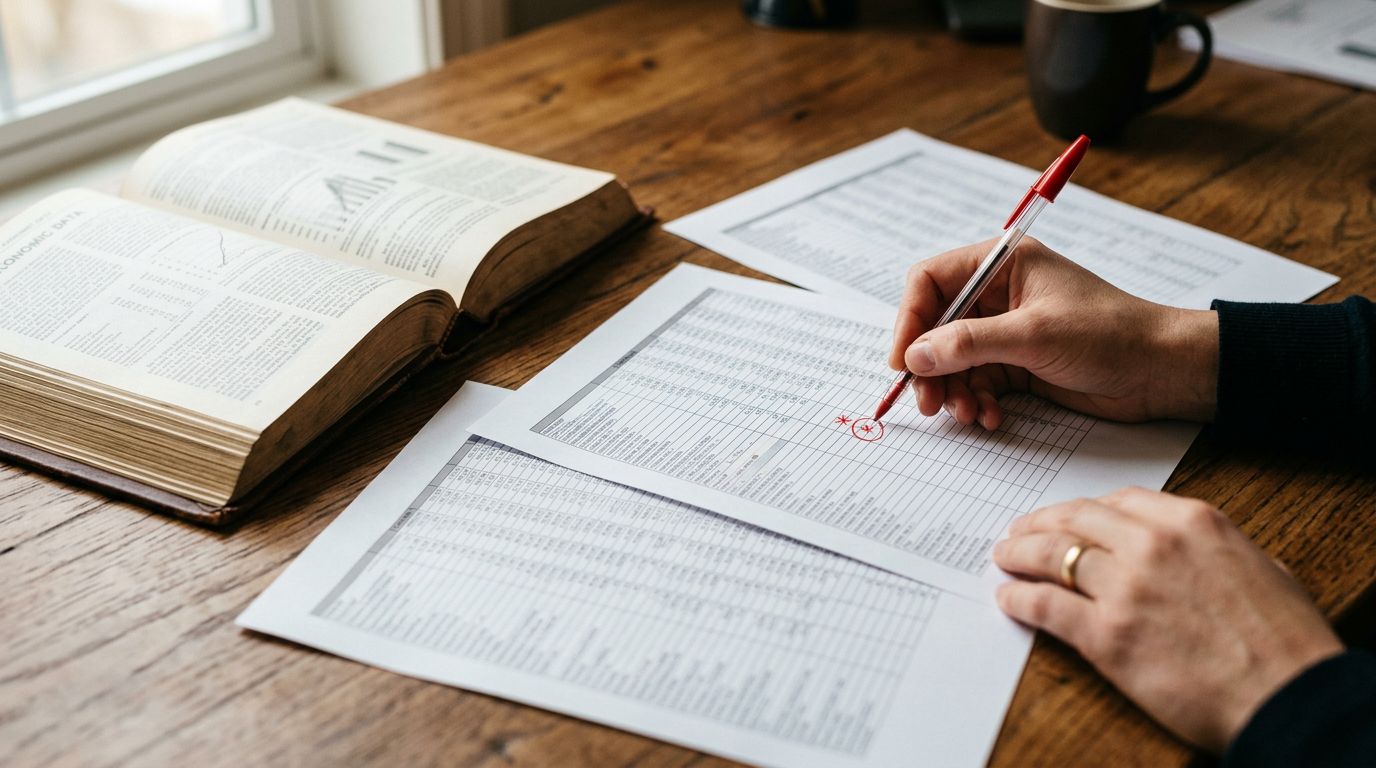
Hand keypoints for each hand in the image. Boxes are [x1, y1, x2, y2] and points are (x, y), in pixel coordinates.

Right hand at [888, 238, 1218, 427]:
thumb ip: (969, 344)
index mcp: (1001, 264)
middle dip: (930, 367)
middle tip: (929, 403)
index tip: (903, 361)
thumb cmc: (1111, 335)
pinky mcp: (1017, 364)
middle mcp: (998, 294)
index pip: (931, 282)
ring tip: (968, 415)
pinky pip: (977, 382)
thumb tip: (915, 356)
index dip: (910, 320)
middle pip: (935, 326)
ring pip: (953, 361)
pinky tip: (992, 417)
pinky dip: (977, 402)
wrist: (1162, 372)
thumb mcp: (1034, 335)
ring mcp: (1006, 331)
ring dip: (954, 391)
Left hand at [992, 488, 1342, 751]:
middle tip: (1018, 531)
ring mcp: (1125, 588)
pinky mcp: (1106, 635)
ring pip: (1051, 556)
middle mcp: (1152, 544)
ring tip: (1004, 558)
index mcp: (1191, 521)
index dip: (1081, 509)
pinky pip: (1045, 605)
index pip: (1117, 501)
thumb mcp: (1257, 565)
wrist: (1288, 695)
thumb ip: (1209, 547)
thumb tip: (1185, 549)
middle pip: (1074, 520)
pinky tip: (1009, 599)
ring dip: (1019, 555)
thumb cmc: (1284, 640)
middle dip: (1039, 524)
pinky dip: (1019, 599)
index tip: (1065, 516)